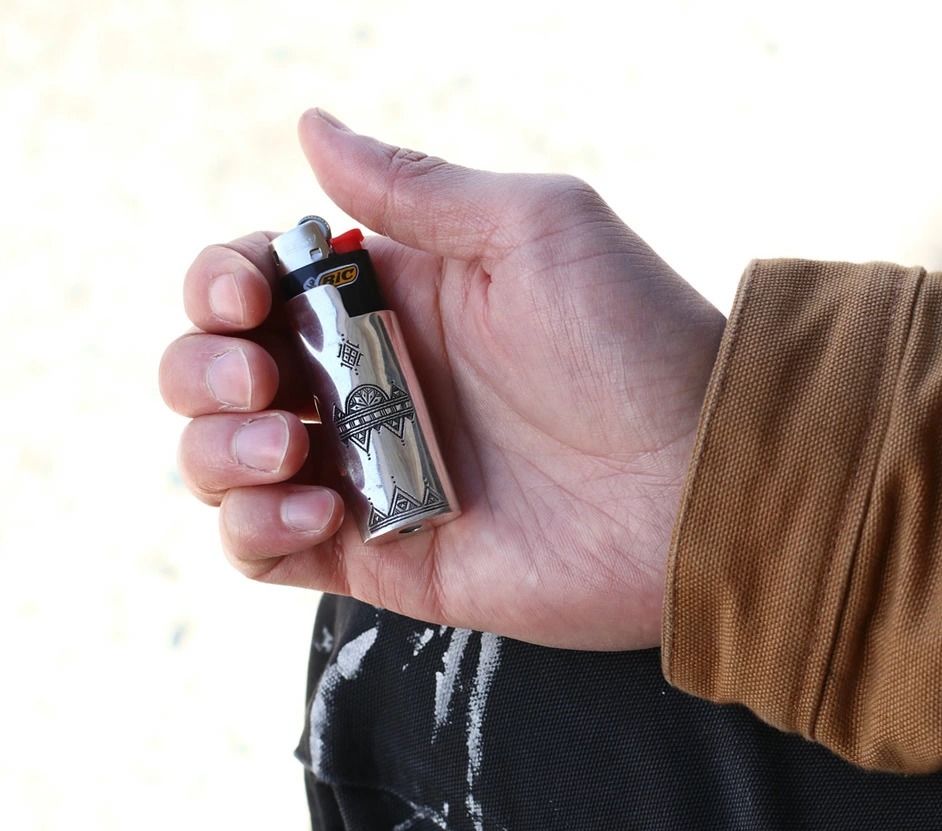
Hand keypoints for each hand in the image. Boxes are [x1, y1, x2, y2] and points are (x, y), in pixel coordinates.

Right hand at [159, 109, 724, 649]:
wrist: (699, 484)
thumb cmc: (638, 347)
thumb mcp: (536, 232)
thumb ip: (416, 188)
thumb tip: (310, 126)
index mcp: (396, 300)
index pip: (258, 282)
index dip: (223, 284)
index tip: (249, 297)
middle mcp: (372, 384)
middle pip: (218, 371)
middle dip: (202, 369)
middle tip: (268, 381)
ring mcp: (373, 470)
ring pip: (223, 463)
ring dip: (216, 452)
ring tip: (286, 450)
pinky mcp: (384, 554)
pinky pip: (266, 551)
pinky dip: (252, 533)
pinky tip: (314, 511)